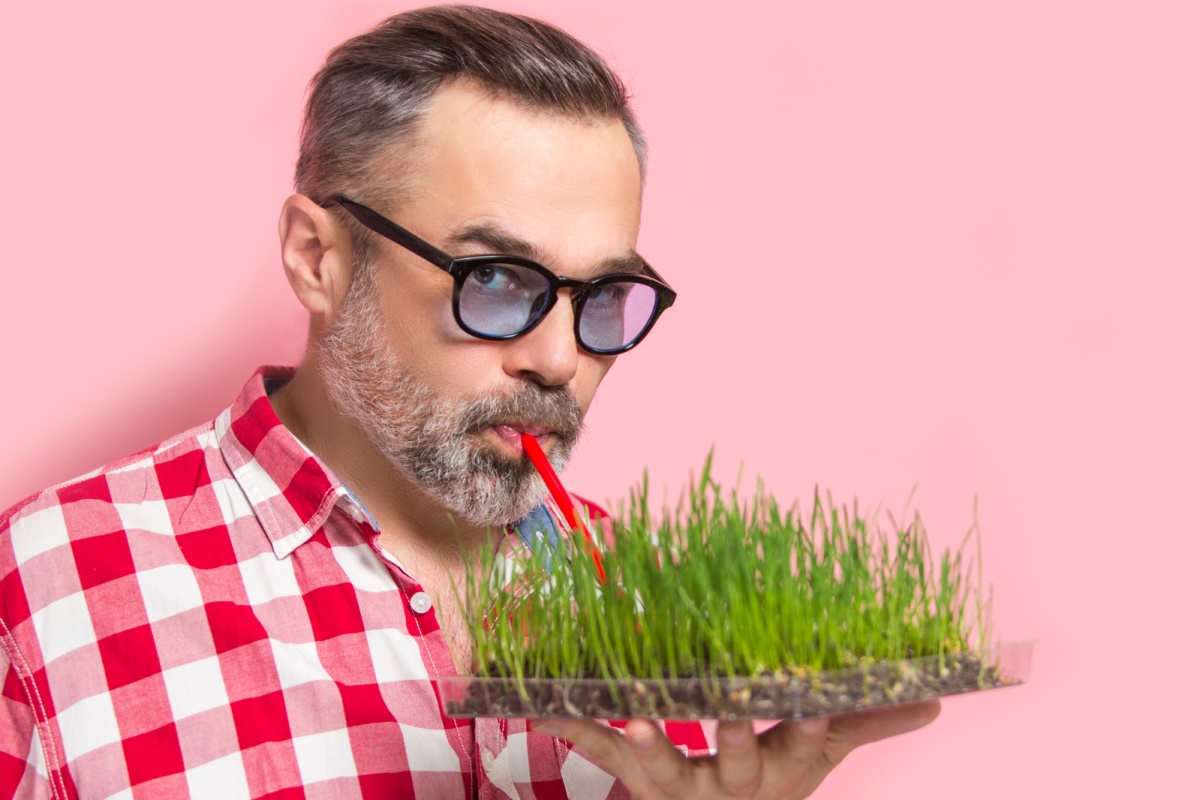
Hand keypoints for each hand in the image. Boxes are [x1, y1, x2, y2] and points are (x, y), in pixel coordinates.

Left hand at [531, 700, 939, 798]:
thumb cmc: (769, 776)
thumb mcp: (816, 755)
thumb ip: (867, 722)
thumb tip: (938, 696)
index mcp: (779, 772)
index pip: (799, 747)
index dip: (802, 730)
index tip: (805, 705)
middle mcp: (729, 786)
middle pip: (735, 763)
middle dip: (732, 737)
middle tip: (726, 710)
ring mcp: (676, 786)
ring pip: (658, 766)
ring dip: (642, 742)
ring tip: (628, 719)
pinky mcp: (633, 776)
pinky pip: (599, 751)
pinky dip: (574, 726)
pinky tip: (542, 705)